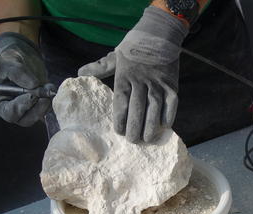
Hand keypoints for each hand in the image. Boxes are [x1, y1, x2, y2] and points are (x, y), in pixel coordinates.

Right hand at [0, 32, 52, 126]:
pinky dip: (51, 99)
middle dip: (37, 111)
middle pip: (26, 120)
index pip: (9, 112)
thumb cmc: (10, 58)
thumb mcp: (9, 61)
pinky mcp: (39, 103)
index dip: (20, 107)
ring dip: (46, 104)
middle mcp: (13, 108)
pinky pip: (47, 107)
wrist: (22, 54)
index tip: (31, 96)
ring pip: (39, 115)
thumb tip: (34, 85)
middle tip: (45, 98)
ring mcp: (28, 107)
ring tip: (48, 87)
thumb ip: (18, 73)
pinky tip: (50, 86)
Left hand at [78, 6, 187, 142]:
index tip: (118, 131)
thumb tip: (80, 73)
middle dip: (134, 127)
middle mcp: (141, 81)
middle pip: (138, 109)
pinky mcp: (172, 85)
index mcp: (125, 76)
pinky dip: (168, 116)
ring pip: (155, 109)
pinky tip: (164, 126)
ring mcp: (158, 84)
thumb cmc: (135, 45)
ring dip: (151, 126)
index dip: (120, 118)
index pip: (121, 102)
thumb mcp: (116, 54)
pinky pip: (171, 104)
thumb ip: (100, 67)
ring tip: (147, 139)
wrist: (160, 32)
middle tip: (132, 141)